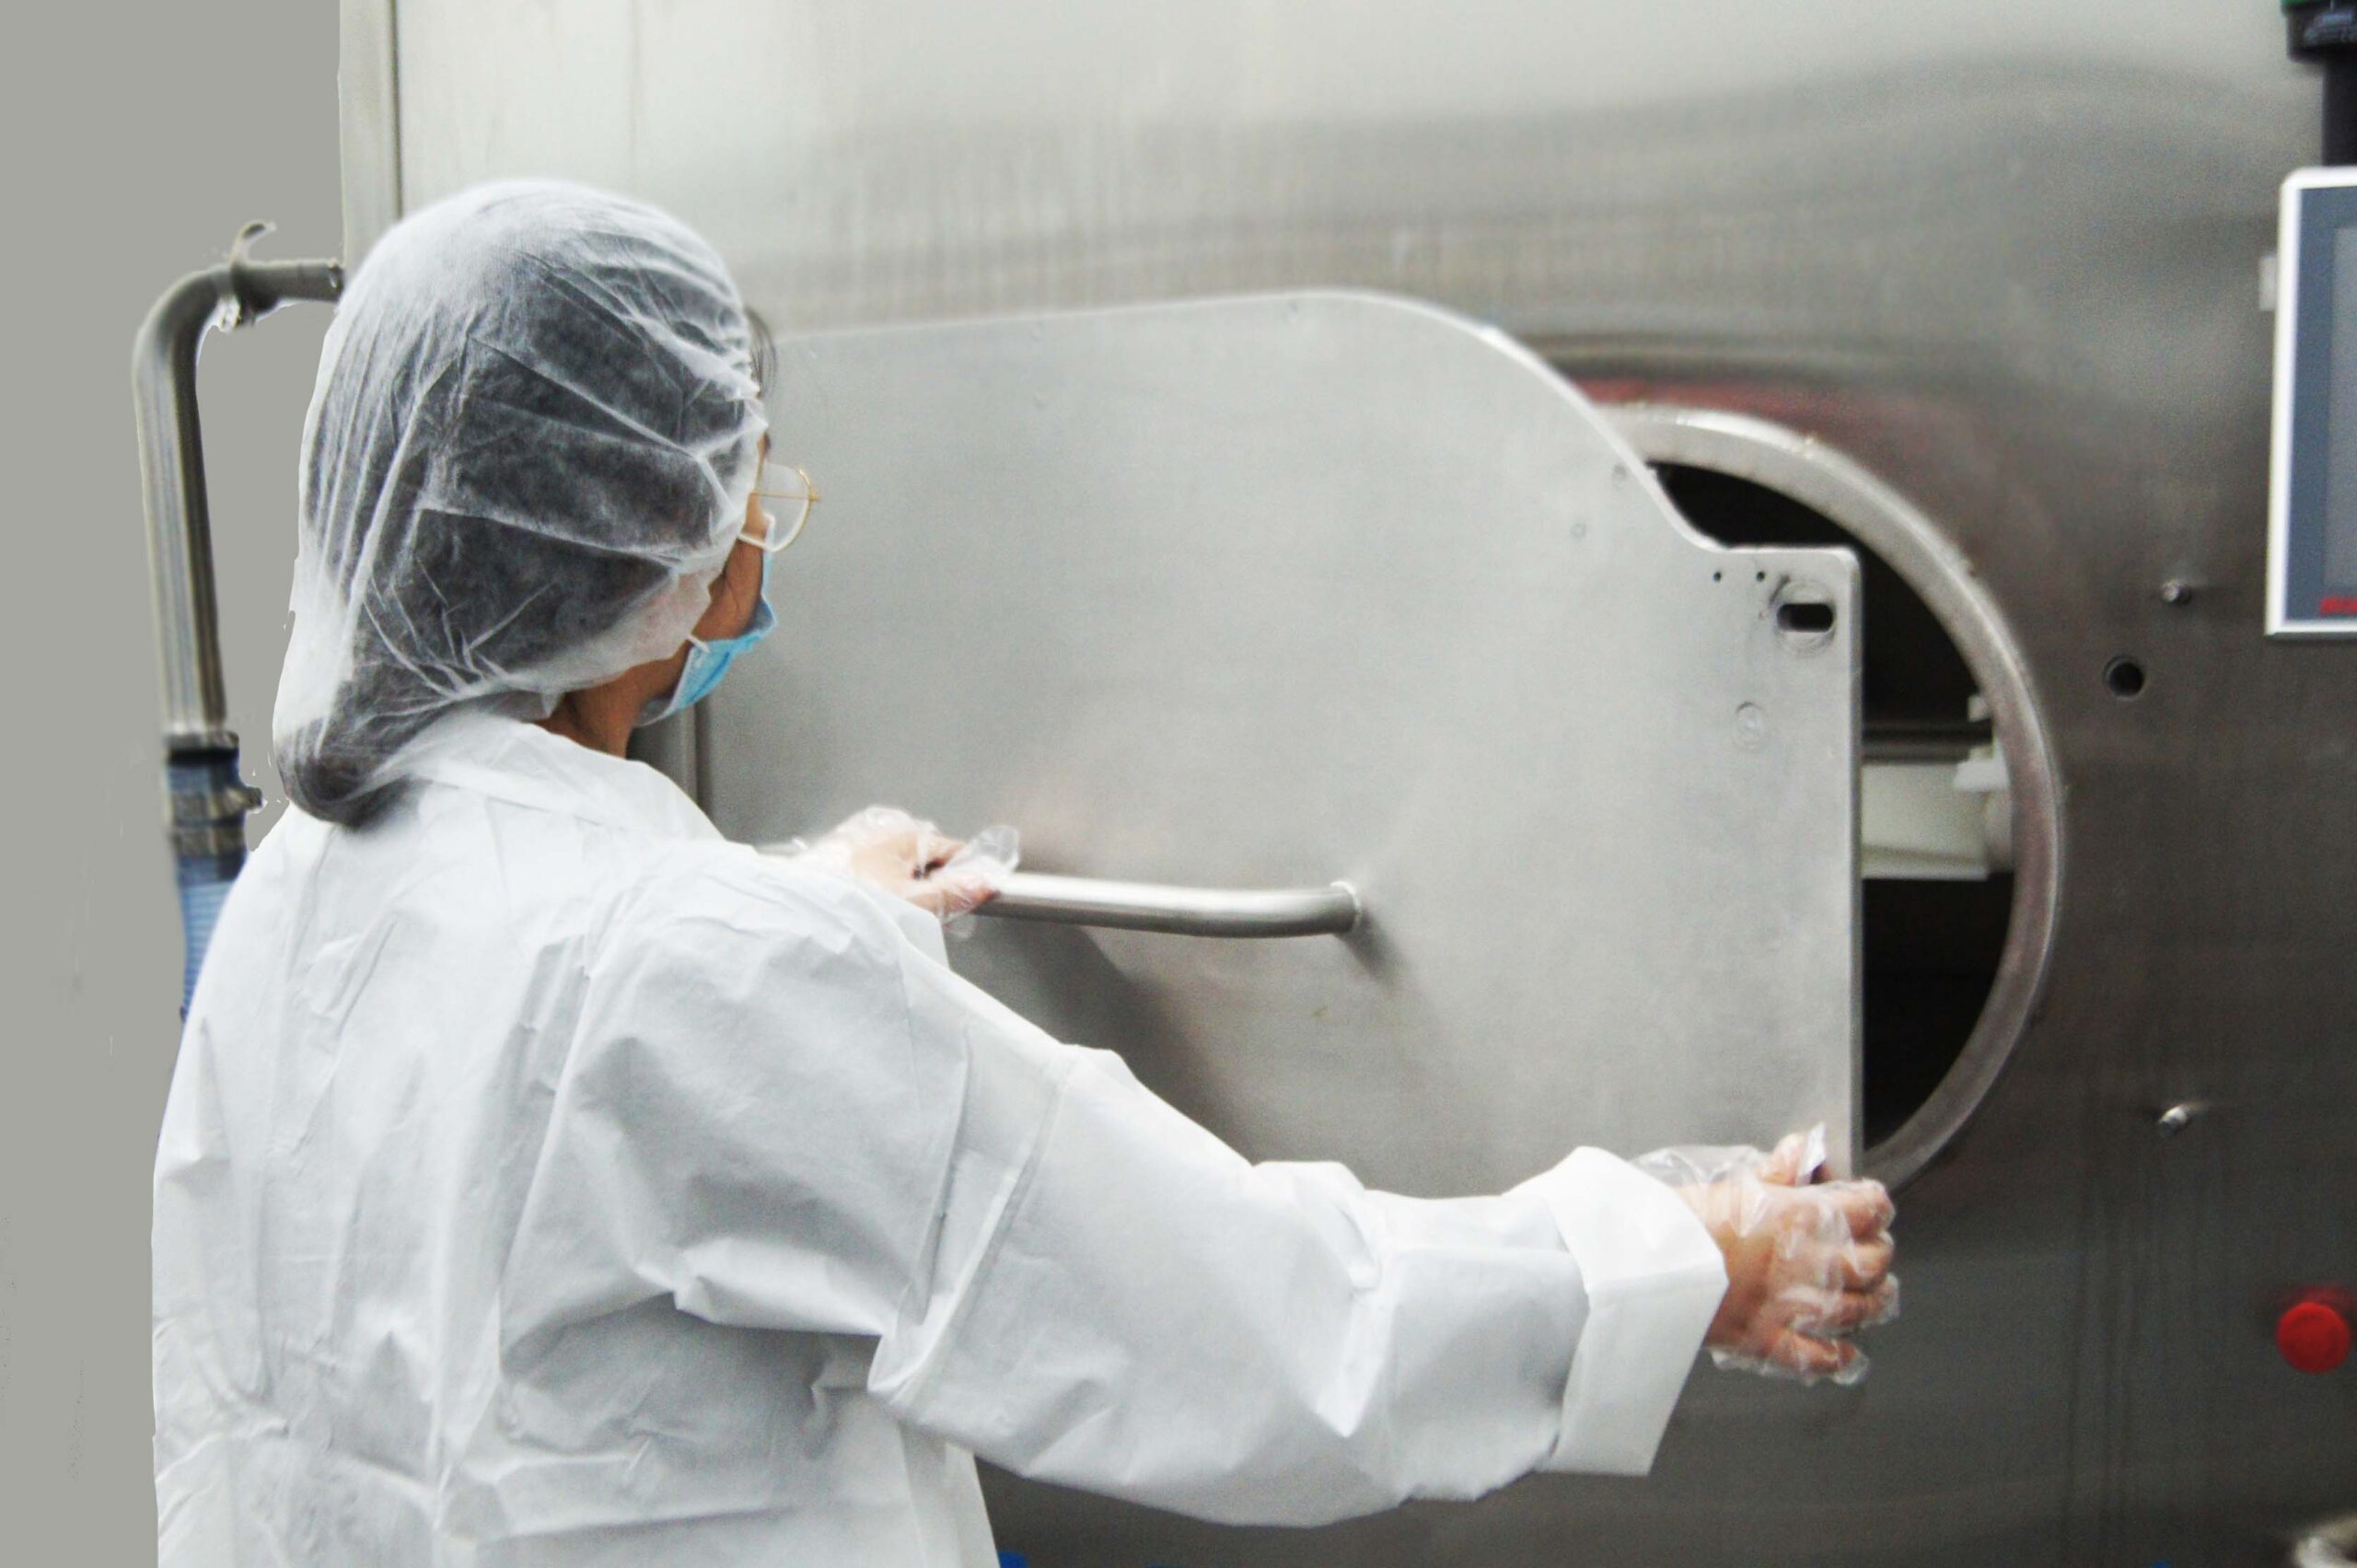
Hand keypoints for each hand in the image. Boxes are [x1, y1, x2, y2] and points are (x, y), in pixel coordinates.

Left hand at [790, 806, 1009, 918]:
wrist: (798, 913)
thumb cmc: (852, 903)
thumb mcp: (913, 904)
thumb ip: (953, 894)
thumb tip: (985, 883)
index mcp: (904, 832)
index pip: (952, 851)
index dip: (962, 878)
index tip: (962, 902)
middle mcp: (882, 829)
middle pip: (925, 860)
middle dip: (929, 887)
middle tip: (920, 917)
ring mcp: (859, 841)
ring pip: (899, 868)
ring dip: (903, 891)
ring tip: (890, 916)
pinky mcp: (839, 857)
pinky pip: (874, 873)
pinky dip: (878, 890)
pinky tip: (868, 910)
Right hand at [1640, 1131, 1896, 1384]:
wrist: (1644, 1266)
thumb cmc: (1680, 1219)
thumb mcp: (1731, 1183)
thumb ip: (1775, 1172)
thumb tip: (1800, 1150)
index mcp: (1799, 1216)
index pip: (1866, 1209)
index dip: (1876, 1205)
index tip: (1872, 1203)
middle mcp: (1805, 1262)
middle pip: (1871, 1262)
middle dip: (1879, 1254)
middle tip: (1875, 1250)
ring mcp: (1789, 1306)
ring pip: (1856, 1310)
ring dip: (1873, 1303)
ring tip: (1878, 1296)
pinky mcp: (1766, 1340)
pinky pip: (1815, 1357)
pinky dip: (1837, 1357)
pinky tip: (1846, 1353)